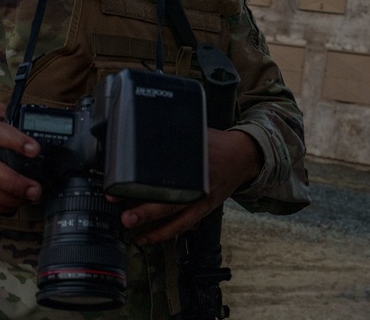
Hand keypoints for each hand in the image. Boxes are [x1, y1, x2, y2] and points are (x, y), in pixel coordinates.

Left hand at [116, 128, 261, 244]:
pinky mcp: (204, 209)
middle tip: (126, 217)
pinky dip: (166, 232)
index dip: (146, 180)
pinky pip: (184, 225)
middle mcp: (201, 186)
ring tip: (134, 235)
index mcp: (196, 165)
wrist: (243, 158)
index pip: (169, 173)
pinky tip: (148, 236)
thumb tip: (146, 133)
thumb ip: (176, 138)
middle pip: (172, 201)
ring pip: (179, 220)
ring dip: (156, 230)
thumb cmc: (217, 145)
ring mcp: (203, 200)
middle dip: (147, 211)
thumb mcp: (197, 135)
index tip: (127, 183)